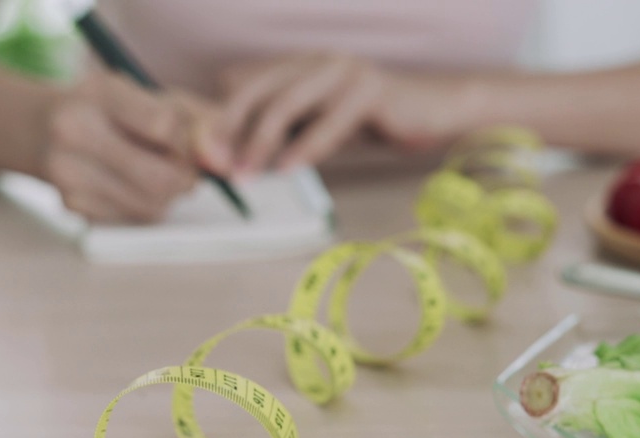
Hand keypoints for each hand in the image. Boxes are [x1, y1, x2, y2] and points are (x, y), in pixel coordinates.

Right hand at [43, 71, 230, 222]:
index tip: (188, 141)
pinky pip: (134, 218)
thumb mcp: (150, 95)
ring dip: (167, 195)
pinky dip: (145, 205)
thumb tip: (226, 165)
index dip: (189, 142)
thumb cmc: (110, 109)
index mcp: (99, 93)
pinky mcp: (72, 205)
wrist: (39, 128)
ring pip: (152, 206)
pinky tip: (128, 183)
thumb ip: (198, 121)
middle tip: (184, 169)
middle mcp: (74, 131)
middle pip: (161, 178)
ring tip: (152, 170)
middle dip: (185, 179)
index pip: (165, 126)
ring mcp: (68, 173)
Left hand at [221, 53, 466, 173]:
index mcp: (299, 64)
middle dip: (230, 129)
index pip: (245, 84)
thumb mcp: (319, 125)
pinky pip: (328, 122)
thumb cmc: (374, 121)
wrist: (434, 111)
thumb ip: (284, 133)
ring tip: (246, 175)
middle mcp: (316, 60)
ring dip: (260, 143)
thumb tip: (237, 157)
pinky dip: (305, 149)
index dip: (221, 116)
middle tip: (216, 165)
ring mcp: (343, 70)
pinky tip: (288, 171)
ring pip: (287, 104)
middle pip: (257, 90)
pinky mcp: (370, 89)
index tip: (206, 154)